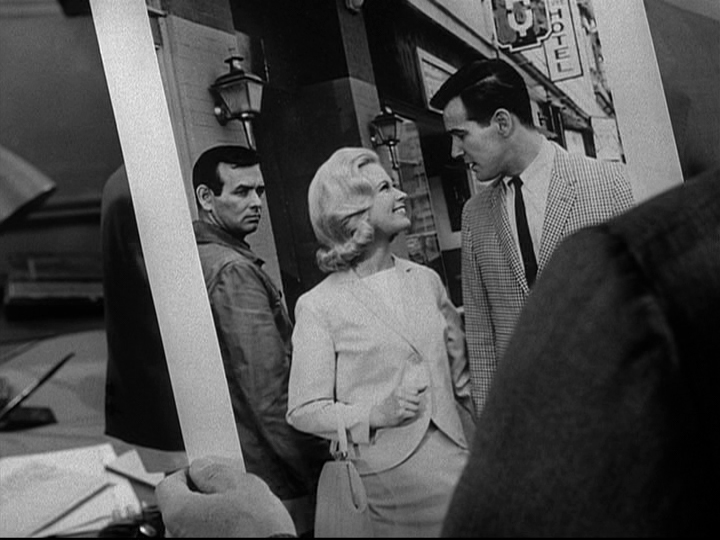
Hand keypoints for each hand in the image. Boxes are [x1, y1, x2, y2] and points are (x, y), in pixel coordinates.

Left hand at [155, 456, 295, 537]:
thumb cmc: (258, 530)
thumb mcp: (240, 485)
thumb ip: (213, 471)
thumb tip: (201, 468)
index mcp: (179, 514)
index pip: (167, 485)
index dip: (188, 473)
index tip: (205, 471)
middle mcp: (177, 536)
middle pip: (180, 506)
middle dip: (202, 495)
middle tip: (229, 490)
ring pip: (194, 524)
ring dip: (211, 515)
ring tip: (240, 514)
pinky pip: (204, 537)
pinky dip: (216, 532)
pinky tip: (239, 530)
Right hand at [370, 382, 426, 428]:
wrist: (379, 415)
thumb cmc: (392, 403)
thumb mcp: (400, 393)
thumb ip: (414, 389)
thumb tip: (426, 385)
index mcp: (399, 389)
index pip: (415, 391)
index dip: (412, 397)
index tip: (405, 399)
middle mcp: (399, 395)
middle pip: (417, 400)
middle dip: (414, 404)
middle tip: (404, 406)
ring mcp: (399, 404)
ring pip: (416, 408)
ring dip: (411, 411)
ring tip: (403, 411)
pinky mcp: (401, 413)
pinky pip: (413, 414)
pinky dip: (409, 416)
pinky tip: (402, 415)